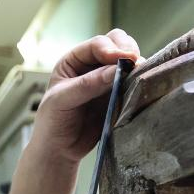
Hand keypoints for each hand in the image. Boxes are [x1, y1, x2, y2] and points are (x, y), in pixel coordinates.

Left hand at [30, 29, 141, 164]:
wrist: (60, 150)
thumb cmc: (53, 122)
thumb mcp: (62, 101)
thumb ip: (87, 85)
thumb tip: (115, 70)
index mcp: (73, 61)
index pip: (97, 45)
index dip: (111, 49)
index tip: (122, 60)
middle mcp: (92, 65)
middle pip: (116, 43)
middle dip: (127, 49)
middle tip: (135, 62)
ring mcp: (107, 79)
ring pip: (128, 61)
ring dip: (136, 64)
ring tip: (140, 73)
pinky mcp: (119, 95)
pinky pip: (133, 82)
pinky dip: (139, 80)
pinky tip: (141, 85)